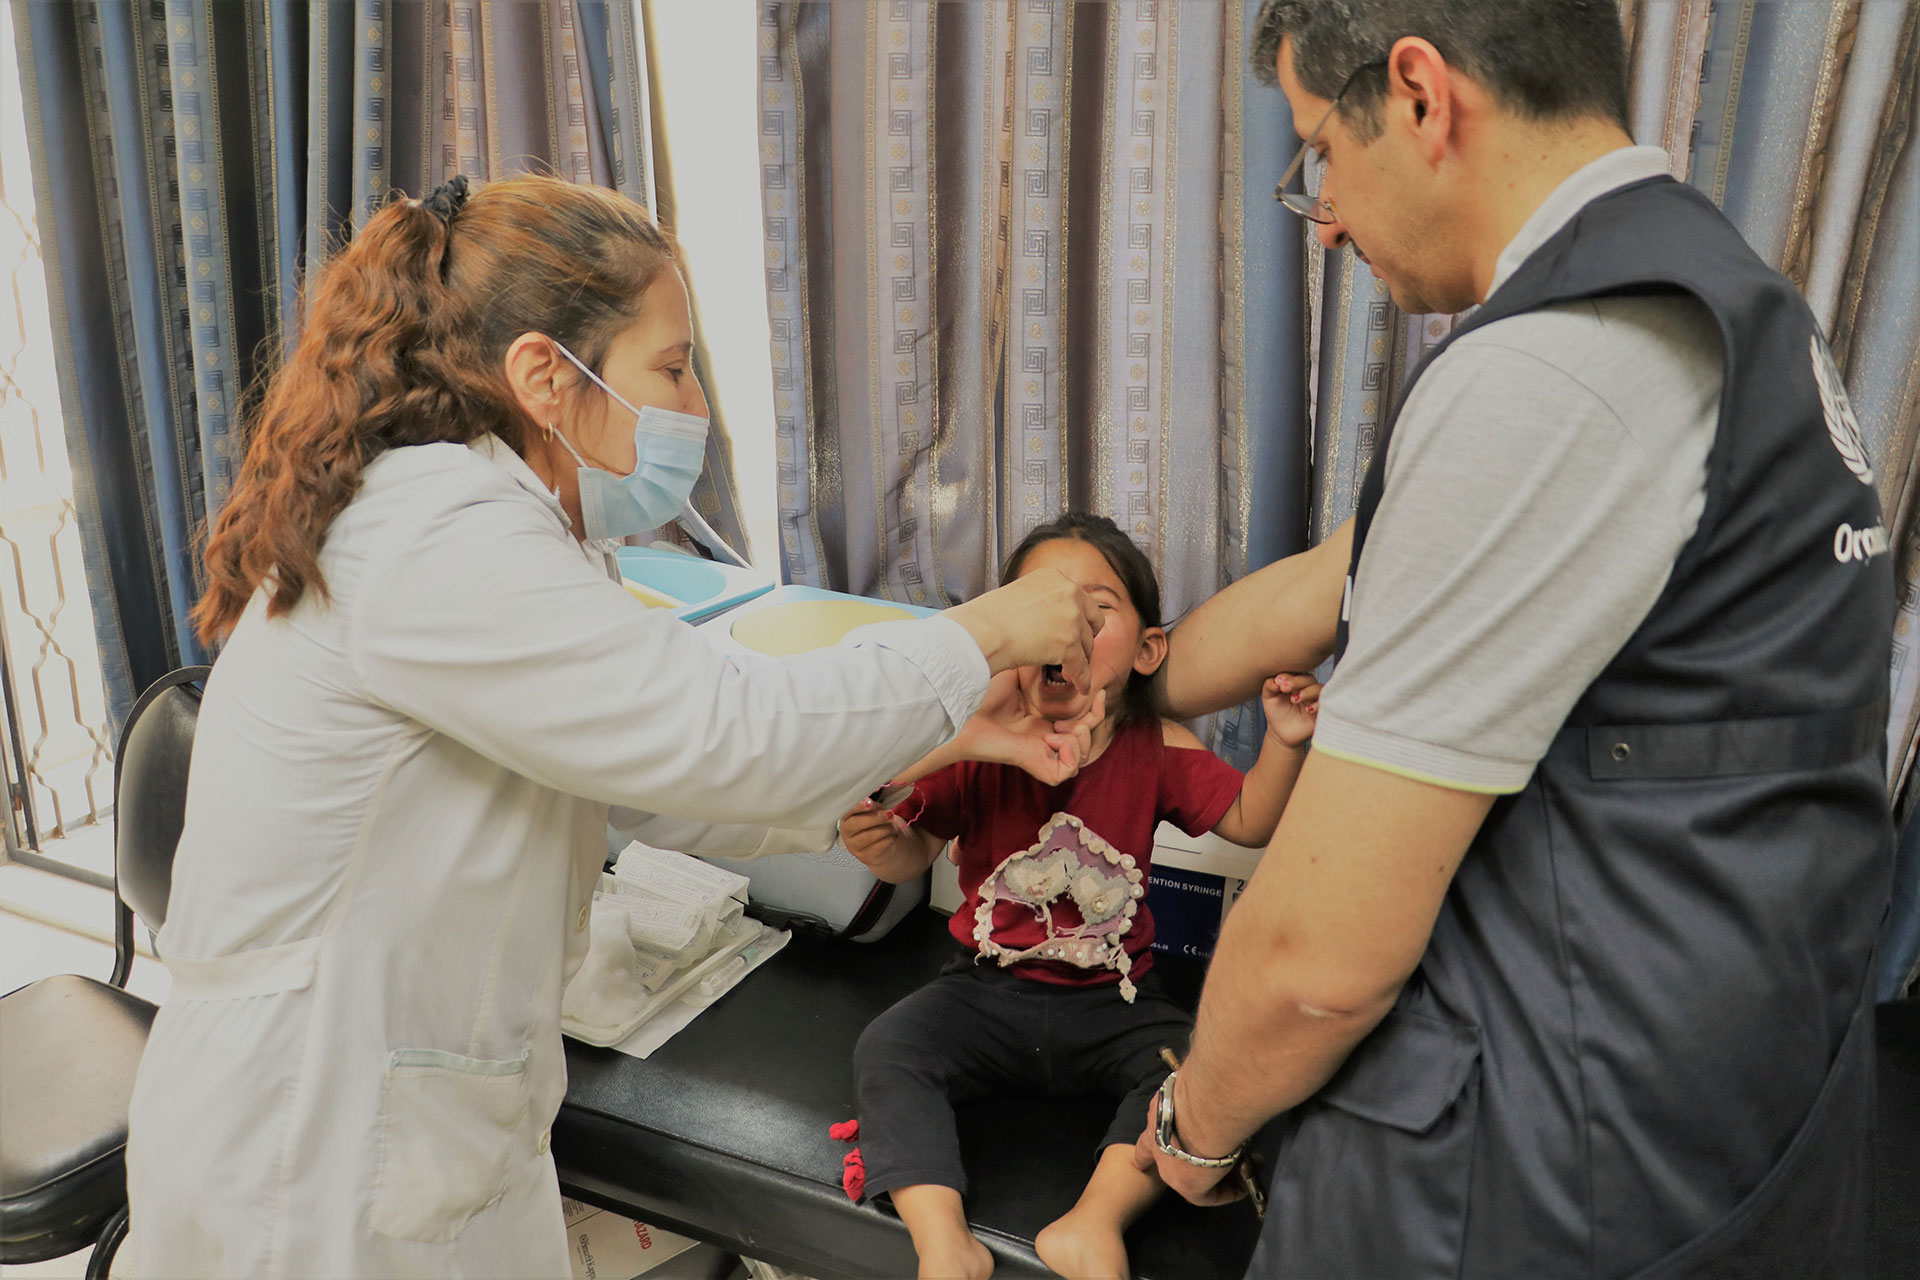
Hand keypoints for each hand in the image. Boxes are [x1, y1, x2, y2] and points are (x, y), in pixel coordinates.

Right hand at [837, 801, 905, 871]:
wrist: (883, 846)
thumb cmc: (877, 825)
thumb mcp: (875, 811)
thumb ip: (872, 806)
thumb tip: (870, 803)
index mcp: (846, 818)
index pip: (847, 811)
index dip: (858, 807)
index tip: (870, 803)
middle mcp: (847, 833)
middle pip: (856, 824)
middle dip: (875, 818)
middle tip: (890, 814)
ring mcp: (854, 846)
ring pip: (866, 837)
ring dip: (884, 830)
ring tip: (894, 827)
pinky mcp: (864, 857)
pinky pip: (876, 848)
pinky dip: (887, 840)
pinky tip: (893, 836)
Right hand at [946, 568, 1102, 687]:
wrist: (982, 631)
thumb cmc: (989, 617)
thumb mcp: (1021, 593)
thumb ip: (1042, 601)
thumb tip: (1050, 618)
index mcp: (1056, 578)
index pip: (1081, 600)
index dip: (1080, 620)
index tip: (1074, 631)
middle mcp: (1069, 593)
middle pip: (1092, 621)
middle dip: (1085, 638)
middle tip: (1076, 650)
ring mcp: (1071, 619)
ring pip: (1087, 646)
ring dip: (1080, 659)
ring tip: (1071, 670)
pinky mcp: (1069, 644)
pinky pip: (1081, 667)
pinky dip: (1081, 679)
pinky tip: (1079, 685)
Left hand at [948, 673, 1104, 785]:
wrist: (961, 706)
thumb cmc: (984, 691)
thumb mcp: (1023, 673)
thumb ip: (1045, 667)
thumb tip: (1065, 651)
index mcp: (1046, 717)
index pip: (1083, 720)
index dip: (1095, 710)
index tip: (1097, 692)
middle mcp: (1046, 736)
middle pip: (1087, 738)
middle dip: (1093, 721)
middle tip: (1080, 708)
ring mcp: (1041, 751)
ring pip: (1081, 757)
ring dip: (1081, 738)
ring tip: (1060, 726)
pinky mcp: (1035, 763)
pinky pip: (1067, 771)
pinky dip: (1070, 755)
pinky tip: (1052, 738)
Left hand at [1130, 1084, 1246, 1207]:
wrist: (1202, 1111)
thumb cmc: (1198, 1093)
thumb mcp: (1191, 1091)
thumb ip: (1197, 1097)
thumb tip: (1213, 1092)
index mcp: (1156, 1121)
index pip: (1146, 1143)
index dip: (1144, 1155)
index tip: (1139, 1165)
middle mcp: (1160, 1149)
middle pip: (1174, 1163)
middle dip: (1198, 1163)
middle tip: (1224, 1158)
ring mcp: (1171, 1170)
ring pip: (1196, 1178)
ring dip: (1222, 1174)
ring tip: (1249, 1165)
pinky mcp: (1189, 1188)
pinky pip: (1210, 1194)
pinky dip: (1230, 1190)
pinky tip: (1246, 1185)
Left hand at [1261, 672, 1321, 748]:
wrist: (1281, 732)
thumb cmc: (1276, 711)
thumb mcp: (1269, 697)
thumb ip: (1270, 686)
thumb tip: (1275, 680)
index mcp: (1296, 681)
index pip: (1297, 673)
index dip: (1288, 675)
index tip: (1278, 681)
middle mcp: (1308, 688)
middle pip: (1309, 679)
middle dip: (1297, 682)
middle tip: (1284, 688)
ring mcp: (1316, 699)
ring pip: (1319, 689)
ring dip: (1308, 692)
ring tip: (1294, 699)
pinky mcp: (1321, 711)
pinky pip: (1325, 704)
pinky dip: (1318, 705)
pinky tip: (1308, 709)